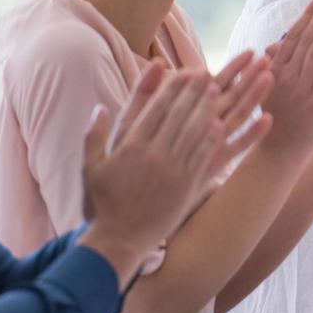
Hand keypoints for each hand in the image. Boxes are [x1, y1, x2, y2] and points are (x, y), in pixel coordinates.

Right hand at [81, 66, 228, 256]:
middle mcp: (153, 154)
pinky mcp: (185, 186)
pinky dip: (211, 139)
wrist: (119, 240)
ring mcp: (171, 170)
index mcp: (130, 147)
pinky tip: (221, 124)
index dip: (172, 89)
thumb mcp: (90, 168)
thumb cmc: (103, 205)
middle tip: (207, 73)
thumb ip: (94, 136)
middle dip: (193, 92)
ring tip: (218, 90)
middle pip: (178, 115)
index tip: (183, 72)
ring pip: (193, 132)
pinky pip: (202, 157)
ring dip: (206, 109)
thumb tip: (99, 108)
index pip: (155, 109)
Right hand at [259, 0, 312, 157]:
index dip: (306, 16)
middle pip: (305, 39)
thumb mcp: (265, 90)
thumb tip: (273, 45)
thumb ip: (271, 67)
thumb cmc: (272, 121)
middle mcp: (285, 75)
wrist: (277, 153)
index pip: (292, 36)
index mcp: (273, 70)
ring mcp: (300, 88)